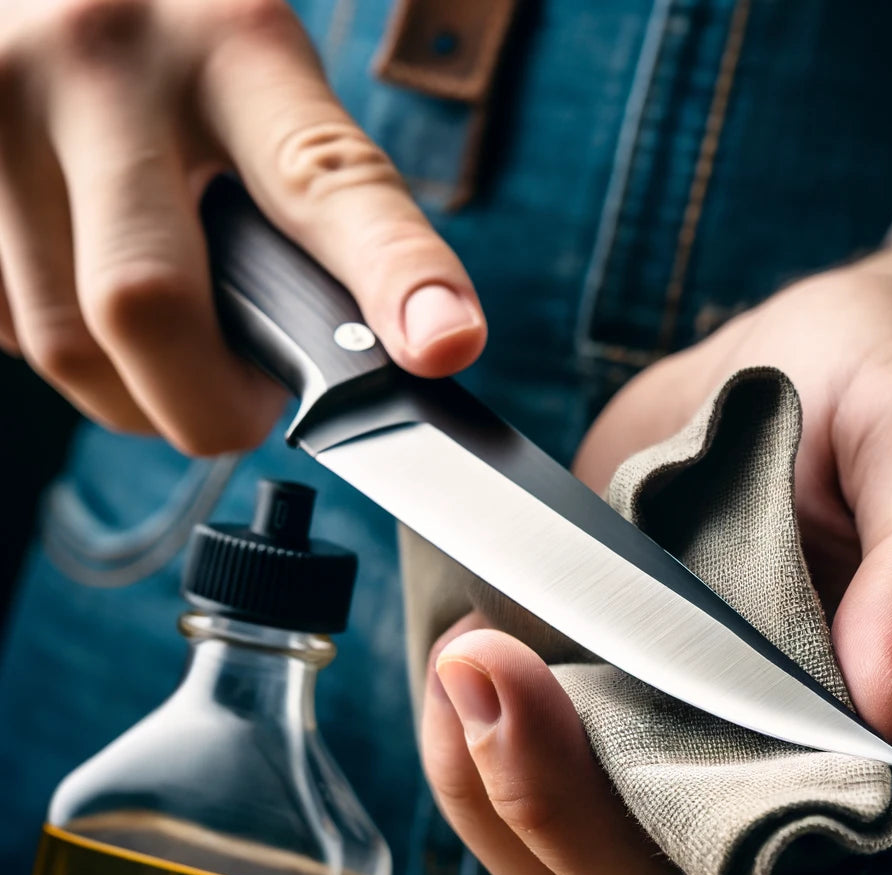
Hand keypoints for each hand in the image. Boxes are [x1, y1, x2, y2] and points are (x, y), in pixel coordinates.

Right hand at [0, 0, 484, 453]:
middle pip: (147, 304)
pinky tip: (89, 303)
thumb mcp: (267, 90)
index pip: (324, 179)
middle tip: (247, 407)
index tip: (446, 343)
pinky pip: (9, 333)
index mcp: (232, 46)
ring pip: (66, 345)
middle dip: (211, 403)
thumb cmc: (185, 59)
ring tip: (174, 352)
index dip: (391, 274)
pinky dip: (71, 354)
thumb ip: (318, 209)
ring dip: (136, 393)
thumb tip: (388, 353)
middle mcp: (100, 63)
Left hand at [420, 250, 891, 874]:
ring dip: (483, 779)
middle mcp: (782, 802)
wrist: (803, 372)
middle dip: (538, 803)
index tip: (556, 689)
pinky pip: (525, 795)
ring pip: (564, 873)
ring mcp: (687, 772)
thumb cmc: (882, 408)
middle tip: (472, 663)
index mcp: (885, 776)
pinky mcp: (620, 728)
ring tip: (462, 649)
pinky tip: (462, 651)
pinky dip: (469, 744)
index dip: (646, 826)